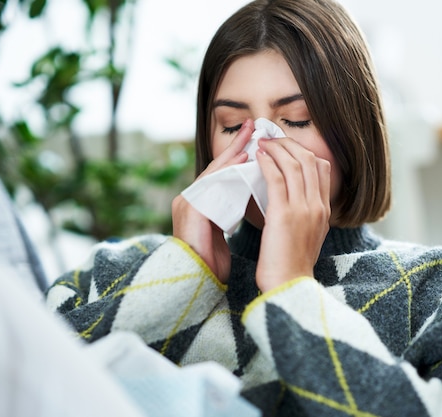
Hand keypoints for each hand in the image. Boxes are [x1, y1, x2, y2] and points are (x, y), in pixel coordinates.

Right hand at [172, 119, 253, 282]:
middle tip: (252, 126)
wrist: (197, 282)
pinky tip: (242, 162)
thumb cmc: (212, 260)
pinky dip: (228, 172)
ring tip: (250, 139)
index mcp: (199, 203)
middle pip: (216, 168)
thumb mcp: (223, 227)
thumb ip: (230, 207)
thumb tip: (250, 191)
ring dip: (233, 154)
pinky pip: (211, 185)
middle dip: (235, 146)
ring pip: (214, 173)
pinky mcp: (191, 210)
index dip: (237, 155)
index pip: (220, 174)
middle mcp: (189, 199)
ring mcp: (187, 203)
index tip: (254, 139)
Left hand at [255, 137, 330, 291]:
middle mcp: (318, 206)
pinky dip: (268, 162)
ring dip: (277, 148)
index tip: (286, 147)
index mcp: (324, 211)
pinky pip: (278, 178)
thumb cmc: (291, 266)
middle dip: (289, 144)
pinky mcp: (284, 215)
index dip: (303, 152)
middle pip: (309, 161)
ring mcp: (304, 210)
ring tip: (262, 142)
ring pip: (294, 165)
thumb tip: (292, 202)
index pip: (322, 169)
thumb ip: (305, 217)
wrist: (289, 287)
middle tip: (271, 139)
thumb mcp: (307, 237)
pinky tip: (259, 156)